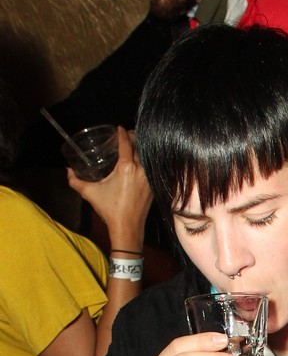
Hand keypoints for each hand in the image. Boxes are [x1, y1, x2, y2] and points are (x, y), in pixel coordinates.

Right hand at [67, 127, 151, 244]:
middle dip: (134, 137)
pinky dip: (145, 160)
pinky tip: (140, 161)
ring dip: (140, 148)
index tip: (119, 128)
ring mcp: (148, 178)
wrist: (128, 227)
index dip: (122, 133)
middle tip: (127, 134)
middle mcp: (140, 170)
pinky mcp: (152, 186)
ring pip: (146, 156)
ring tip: (134, 145)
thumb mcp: (90, 193)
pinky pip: (150, 167)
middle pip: (139, 146)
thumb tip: (67, 170)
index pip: (126, 143)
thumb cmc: (109, 209)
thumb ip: (75, 181)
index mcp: (126, 168)